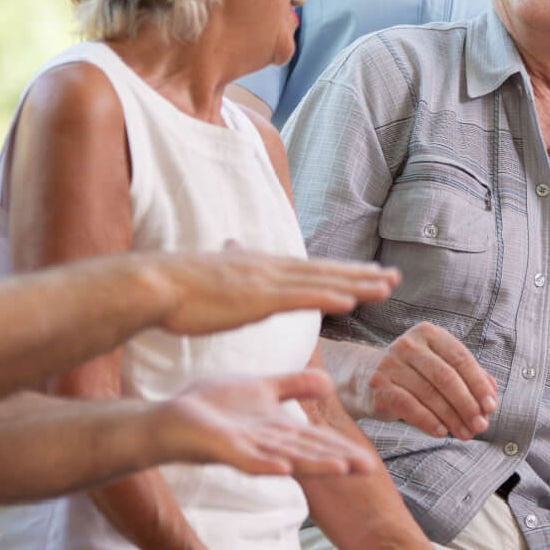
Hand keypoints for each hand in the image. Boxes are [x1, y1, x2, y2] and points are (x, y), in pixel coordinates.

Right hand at [144, 249, 398, 335]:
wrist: (153, 284)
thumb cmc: (178, 287)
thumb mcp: (214, 273)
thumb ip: (232, 265)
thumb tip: (233, 248)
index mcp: (262, 267)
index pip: (311, 269)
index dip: (343, 271)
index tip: (370, 273)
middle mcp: (270, 269)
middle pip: (326, 272)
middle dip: (363, 275)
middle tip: (396, 277)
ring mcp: (265, 282)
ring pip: (321, 283)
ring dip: (356, 285)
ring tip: (387, 288)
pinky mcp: (257, 298)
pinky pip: (300, 298)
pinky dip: (327, 297)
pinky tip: (350, 301)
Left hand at [154, 371, 378, 476]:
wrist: (170, 417)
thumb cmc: (212, 407)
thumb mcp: (262, 389)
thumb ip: (294, 386)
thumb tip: (328, 382)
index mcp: (277, 430)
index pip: (316, 440)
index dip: (342, 449)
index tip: (370, 461)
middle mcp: (266, 444)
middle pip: (308, 452)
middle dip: (337, 461)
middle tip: (368, 469)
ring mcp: (246, 449)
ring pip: (285, 457)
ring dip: (312, 465)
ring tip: (340, 470)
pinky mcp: (223, 449)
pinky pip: (247, 459)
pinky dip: (266, 465)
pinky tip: (283, 469)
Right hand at [366, 323, 497, 439]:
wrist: (365, 376)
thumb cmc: (412, 372)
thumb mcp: (439, 365)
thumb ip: (467, 374)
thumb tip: (493, 391)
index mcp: (428, 333)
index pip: (461, 358)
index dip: (479, 384)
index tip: (491, 407)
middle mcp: (408, 344)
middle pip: (446, 377)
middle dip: (468, 404)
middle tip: (481, 425)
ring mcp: (390, 364)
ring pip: (429, 394)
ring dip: (452, 418)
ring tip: (465, 433)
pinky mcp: (379, 386)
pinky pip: (408, 406)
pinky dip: (428, 421)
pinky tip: (442, 432)